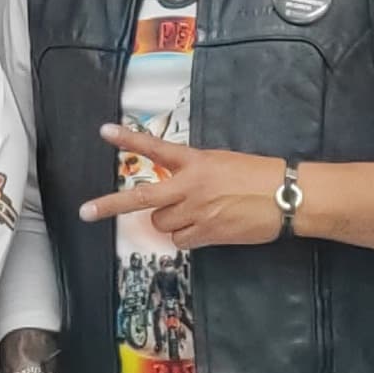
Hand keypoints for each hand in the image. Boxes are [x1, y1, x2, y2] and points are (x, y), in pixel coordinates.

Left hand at [79, 125, 289, 247]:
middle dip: (110, 205)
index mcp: (196, 161)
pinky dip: (186, 237)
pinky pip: (180, 240)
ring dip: (170, 221)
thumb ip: (194, 171)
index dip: (129, 139)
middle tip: (86, 211)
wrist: (287, 196)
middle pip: (142, 198)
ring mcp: (196, 212)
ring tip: (195, 214)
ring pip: (161, 223)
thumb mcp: (223, 162)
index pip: (155, 148)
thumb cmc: (260, 176)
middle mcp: (190, 186)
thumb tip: (173, 186)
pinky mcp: (206, 234)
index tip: (105, 132)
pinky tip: (205, 227)